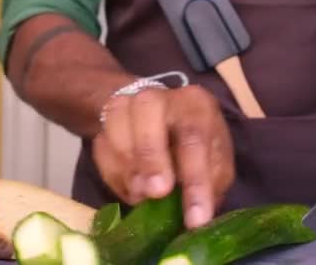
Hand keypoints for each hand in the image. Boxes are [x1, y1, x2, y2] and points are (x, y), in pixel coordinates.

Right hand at [92, 85, 234, 227]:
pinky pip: (101, 144)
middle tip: (158, 193)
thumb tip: (198, 213)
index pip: (196, 136)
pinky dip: (113, 172)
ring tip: (142, 196)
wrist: (157, 120)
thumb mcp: (214, 160)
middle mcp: (162, 96)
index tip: (196, 218)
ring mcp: (129, 102)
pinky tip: (130, 190)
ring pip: (117, 119)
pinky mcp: (107, 119)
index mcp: (197, 103)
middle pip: (149, 110)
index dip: (196, 180)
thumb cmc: (194, 144)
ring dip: (127, 164)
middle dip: (151, 155)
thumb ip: (210, 181)